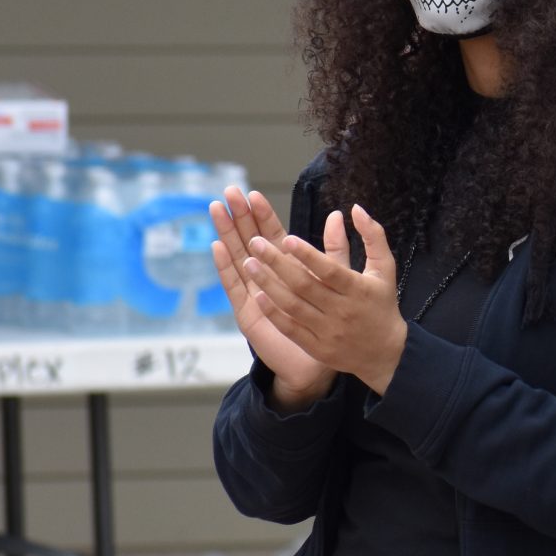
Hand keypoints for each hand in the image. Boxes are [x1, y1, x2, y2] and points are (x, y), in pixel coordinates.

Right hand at [210, 189, 335, 404]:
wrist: (316, 363)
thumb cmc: (328, 321)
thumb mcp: (337, 281)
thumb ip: (336, 250)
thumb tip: (338, 215)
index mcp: (288, 268)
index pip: (271, 234)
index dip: (262, 214)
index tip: (253, 193)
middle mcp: (267, 277)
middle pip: (249, 240)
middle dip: (240, 216)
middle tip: (229, 192)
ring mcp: (253, 293)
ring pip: (237, 257)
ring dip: (227, 233)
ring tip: (217, 210)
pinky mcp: (247, 312)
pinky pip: (234, 286)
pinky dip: (225, 266)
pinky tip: (218, 247)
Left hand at [240, 206, 410, 395]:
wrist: (385, 353)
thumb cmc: (382, 304)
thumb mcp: (385, 268)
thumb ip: (373, 236)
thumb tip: (356, 208)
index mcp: (358, 289)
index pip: (330, 270)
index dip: (308, 255)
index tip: (286, 238)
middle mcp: (342, 310)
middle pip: (305, 286)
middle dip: (277, 263)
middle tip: (255, 242)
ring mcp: (328, 331)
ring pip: (293, 306)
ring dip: (269, 284)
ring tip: (248, 263)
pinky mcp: (317, 348)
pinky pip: (291, 329)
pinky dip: (273, 313)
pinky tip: (257, 295)